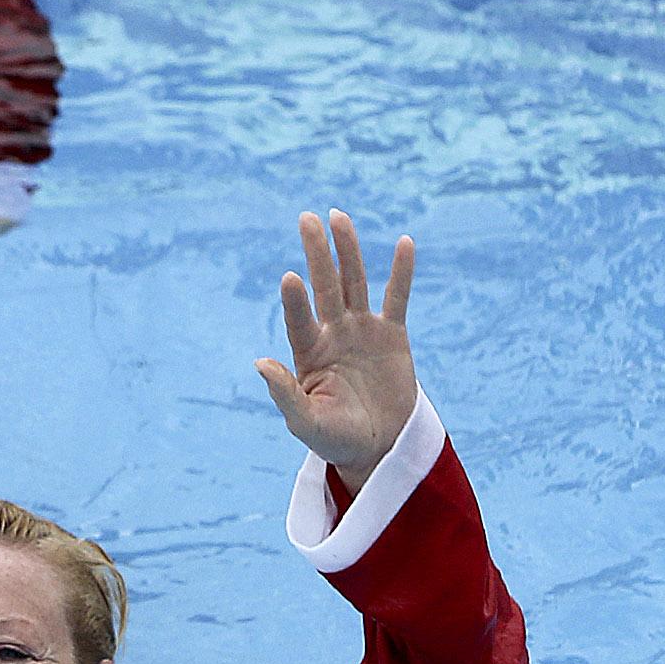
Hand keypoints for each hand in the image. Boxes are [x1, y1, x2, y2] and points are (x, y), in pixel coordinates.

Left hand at [254, 210, 417, 495]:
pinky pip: (397, 298)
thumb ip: (285, 394)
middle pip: (325, 286)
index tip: (290, 278)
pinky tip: (404, 243)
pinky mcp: (392, 335)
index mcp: (308, 353)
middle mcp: (332, 333)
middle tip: (307, 218)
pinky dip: (401, 273)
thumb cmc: (336, 439)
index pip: (299, 320)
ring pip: (355, 283)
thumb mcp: (307, 423)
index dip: (295, 301)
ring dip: (349, 251)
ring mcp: (362, 330)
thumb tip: (260, 363)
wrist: (378, 446)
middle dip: (317, 253)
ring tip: (338, 217)